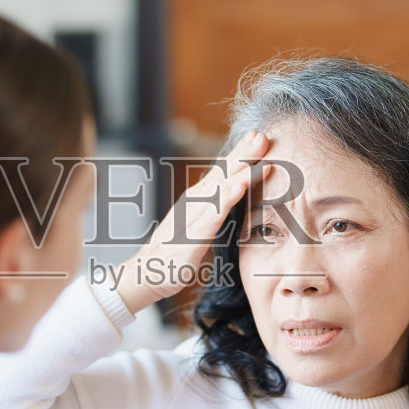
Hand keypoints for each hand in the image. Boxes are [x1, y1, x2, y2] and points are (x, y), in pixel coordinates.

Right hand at [116, 130, 270, 314]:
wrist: (146, 274)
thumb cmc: (174, 251)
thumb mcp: (198, 225)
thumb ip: (214, 210)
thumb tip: (231, 196)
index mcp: (198, 200)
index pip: (221, 173)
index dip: (239, 154)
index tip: (257, 136)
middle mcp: (194, 203)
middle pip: (222, 174)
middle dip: (243, 154)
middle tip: (262, 135)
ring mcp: (192, 217)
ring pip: (220, 189)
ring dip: (239, 169)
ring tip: (257, 153)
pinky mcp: (192, 236)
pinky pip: (213, 214)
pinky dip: (227, 198)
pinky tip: (241, 185)